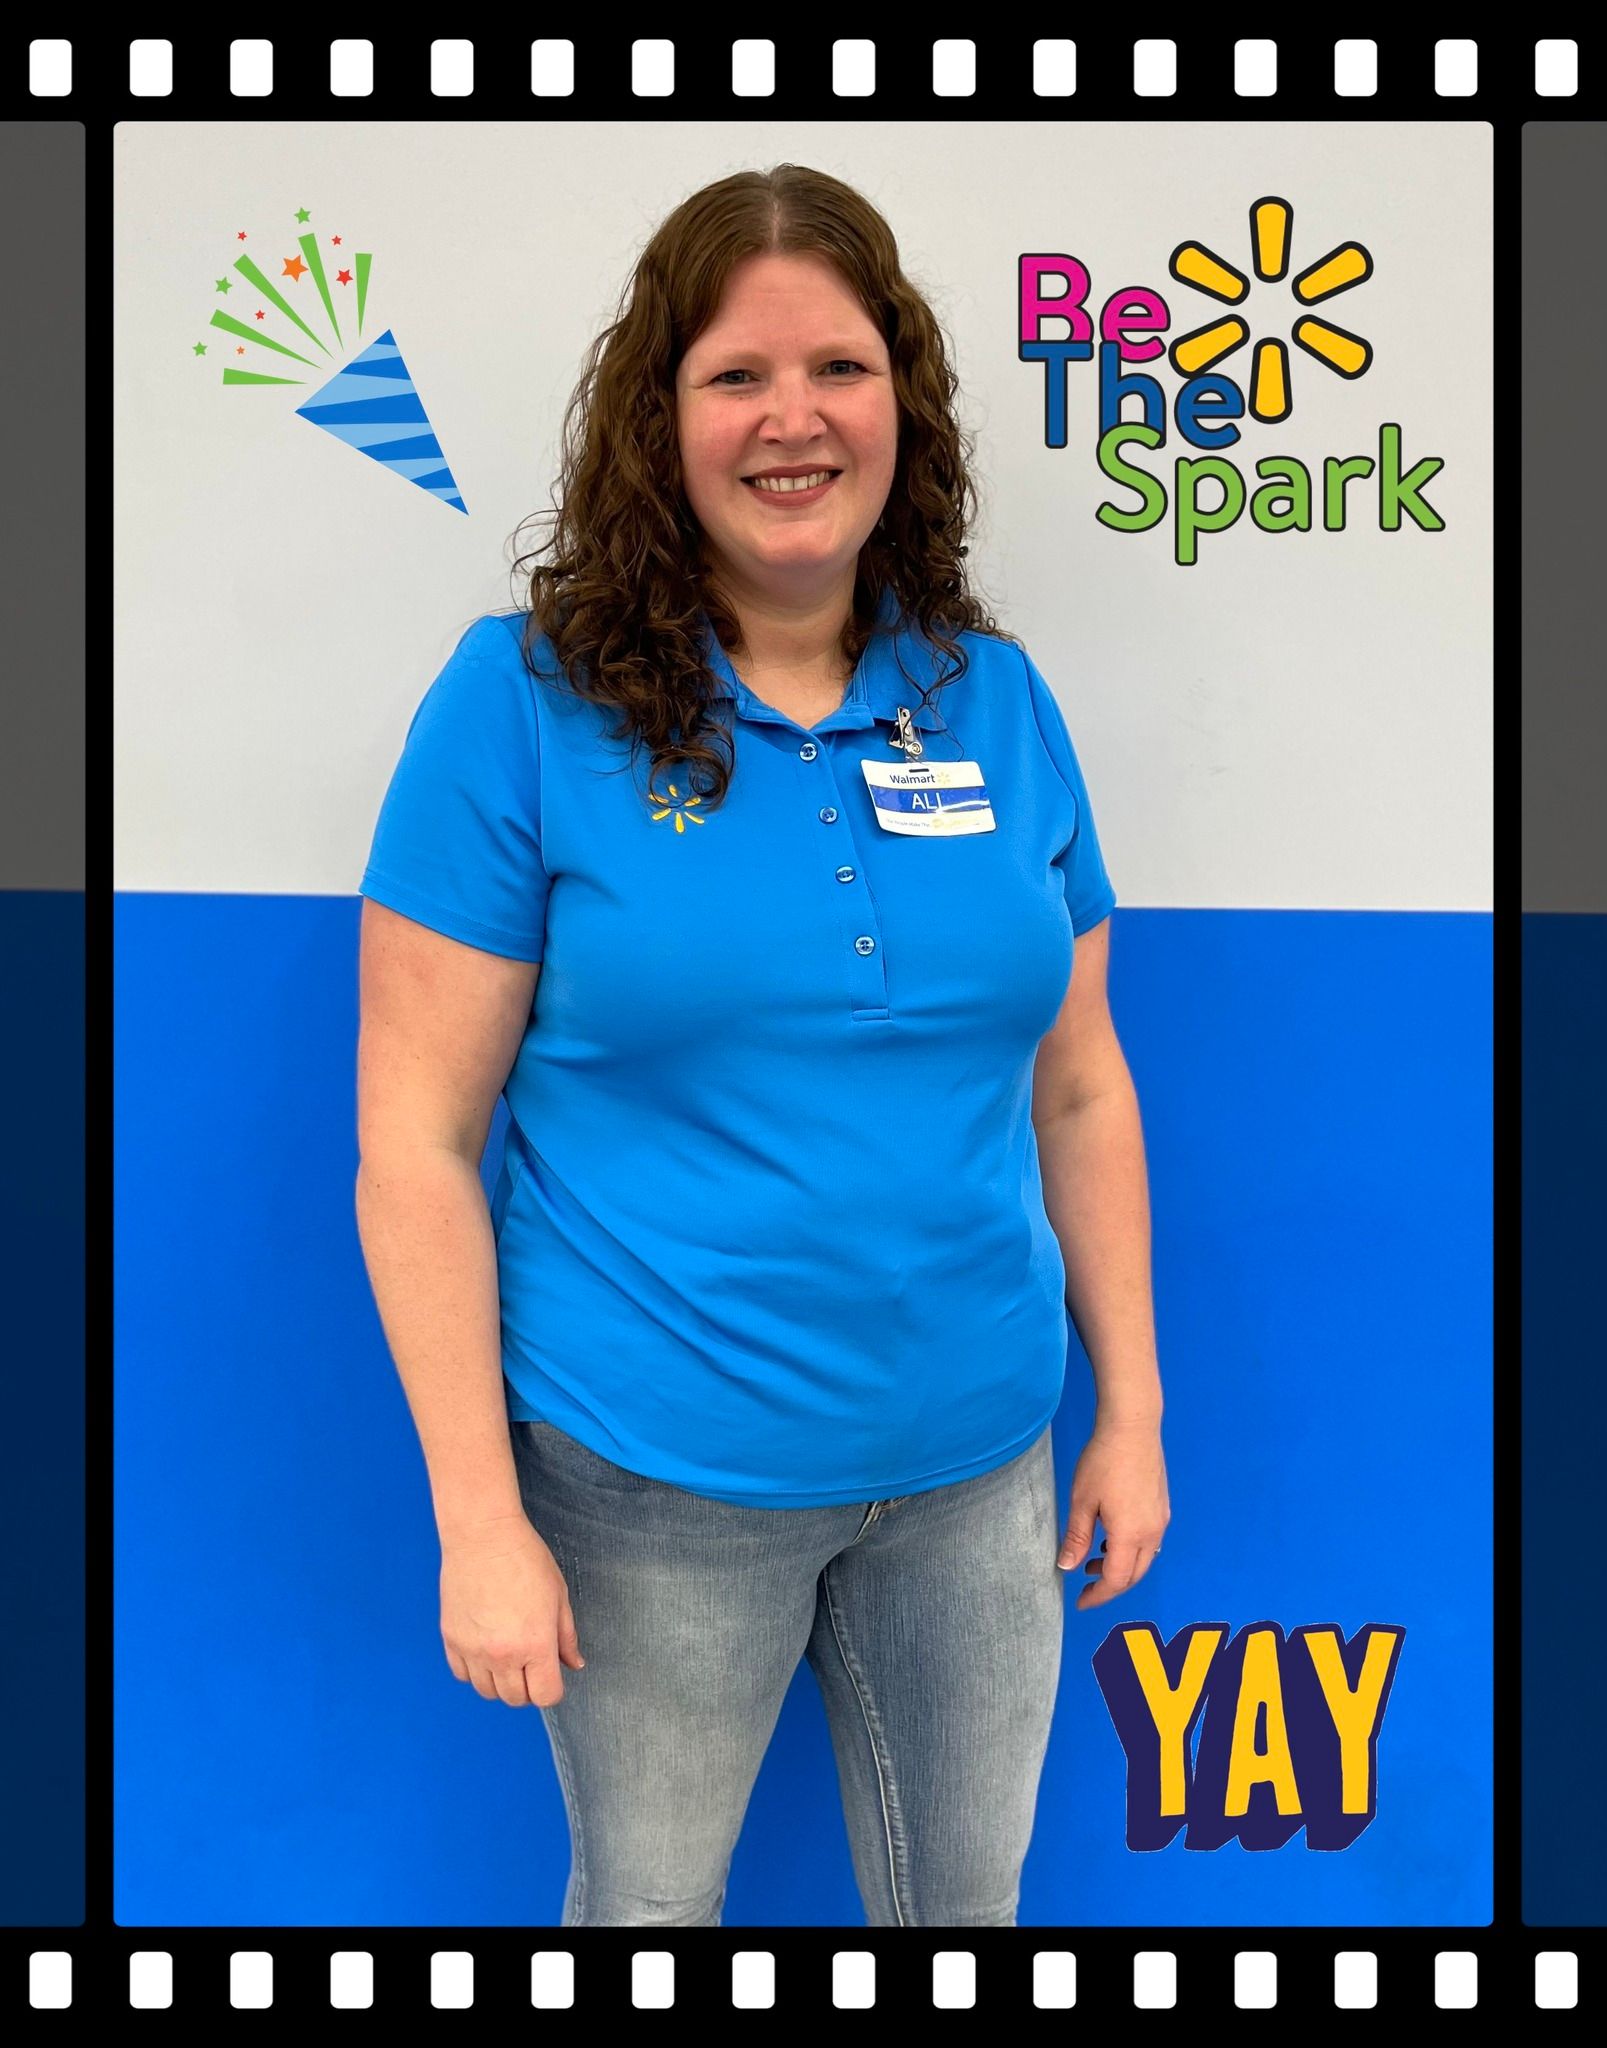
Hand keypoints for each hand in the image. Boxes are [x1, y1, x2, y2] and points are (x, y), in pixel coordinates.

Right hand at [439, 1516, 584, 1705]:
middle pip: (516, 1698)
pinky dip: (474, 1670)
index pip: (545, 1696)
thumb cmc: (524, 1558)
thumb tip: (573, 1664)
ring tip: (507, 1655)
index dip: (552, 1688)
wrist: (483, 1536)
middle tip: (530, 1661)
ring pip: (487, 1692)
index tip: (551, 1673)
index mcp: (535, 1644)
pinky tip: (484, 1649)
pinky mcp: (451, 1640)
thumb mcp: (558, 1595)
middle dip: (528, 1686)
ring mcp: (473, 1649)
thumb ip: (566, 1636)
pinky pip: (462, 1675)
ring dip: (500, 1681)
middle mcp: (502, 1654)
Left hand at [1057, 1420, 1169, 1610]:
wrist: (1132, 1427)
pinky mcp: (1162, 1507)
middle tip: (1085, 1586)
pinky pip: (1149, 1541)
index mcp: (1131, 1535)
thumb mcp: (1082, 1501)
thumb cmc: (1103, 1461)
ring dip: (1121, 1567)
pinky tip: (1112, 1538)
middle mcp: (1152, 1533)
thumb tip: (1067, 1567)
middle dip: (1110, 1585)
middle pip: (1134, 1574)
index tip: (1080, 1601)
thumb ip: (1076, 1538)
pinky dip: (1131, 1550)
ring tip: (1093, 1561)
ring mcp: (1161, 1519)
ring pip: (1144, 1559)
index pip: (1117, 1580)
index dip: (1098, 1595)